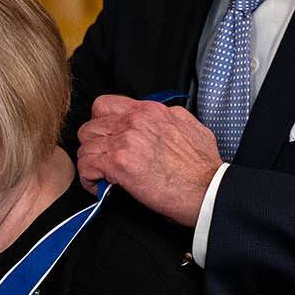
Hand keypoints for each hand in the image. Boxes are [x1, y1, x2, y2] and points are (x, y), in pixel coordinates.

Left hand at [75, 94, 220, 225]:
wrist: (209, 190)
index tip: (107, 140)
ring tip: (101, 176)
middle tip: (102, 161)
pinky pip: (86, 165)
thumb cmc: (204, 166)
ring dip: (90, 162)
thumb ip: (170, 118)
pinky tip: (100, 187)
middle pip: (91, 126)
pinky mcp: (120, 164)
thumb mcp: (191, 127)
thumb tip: (161, 120)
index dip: (101, 124)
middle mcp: (135, 120)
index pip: (105, 105)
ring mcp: (126, 140)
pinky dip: (89, 179)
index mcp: (150, 110)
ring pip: (85, 145)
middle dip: (94, 146)